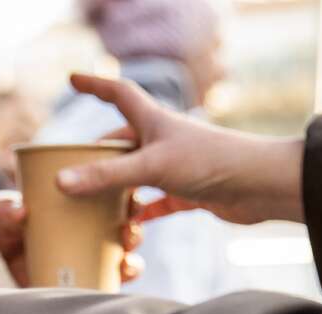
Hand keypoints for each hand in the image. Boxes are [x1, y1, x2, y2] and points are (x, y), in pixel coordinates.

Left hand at [0, 195, 145, 287]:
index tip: (131, 198)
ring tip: (125, 262)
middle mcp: (87, 235)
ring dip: (131, 261)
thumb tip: (20, 211)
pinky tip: (117, 282)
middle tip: (128, 232)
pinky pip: (106, 286)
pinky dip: (116, 284)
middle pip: (123, 231)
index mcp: (76, 208)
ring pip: (121, 261)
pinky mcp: (79, 286)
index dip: (127, 198)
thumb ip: (3, 213)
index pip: (110, 199)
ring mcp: (85, 262)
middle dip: (134, 232)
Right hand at [55, 74, 304, 226]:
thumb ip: (106, 176)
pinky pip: (157, 203)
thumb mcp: (151, 167)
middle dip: (98, 153)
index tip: (73, 80)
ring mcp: (176, 167)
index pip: (118, 94)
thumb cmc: (210, 162)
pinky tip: (130, 226)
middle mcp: (163, 140)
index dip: (94, 85)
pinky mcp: (189, 192)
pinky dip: (142, 214)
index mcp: (154, 121)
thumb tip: (61, 182)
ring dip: (117, 190)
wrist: (260, 185)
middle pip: (122, 141)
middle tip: (73, 166)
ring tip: (94, 204)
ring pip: (137, 175)